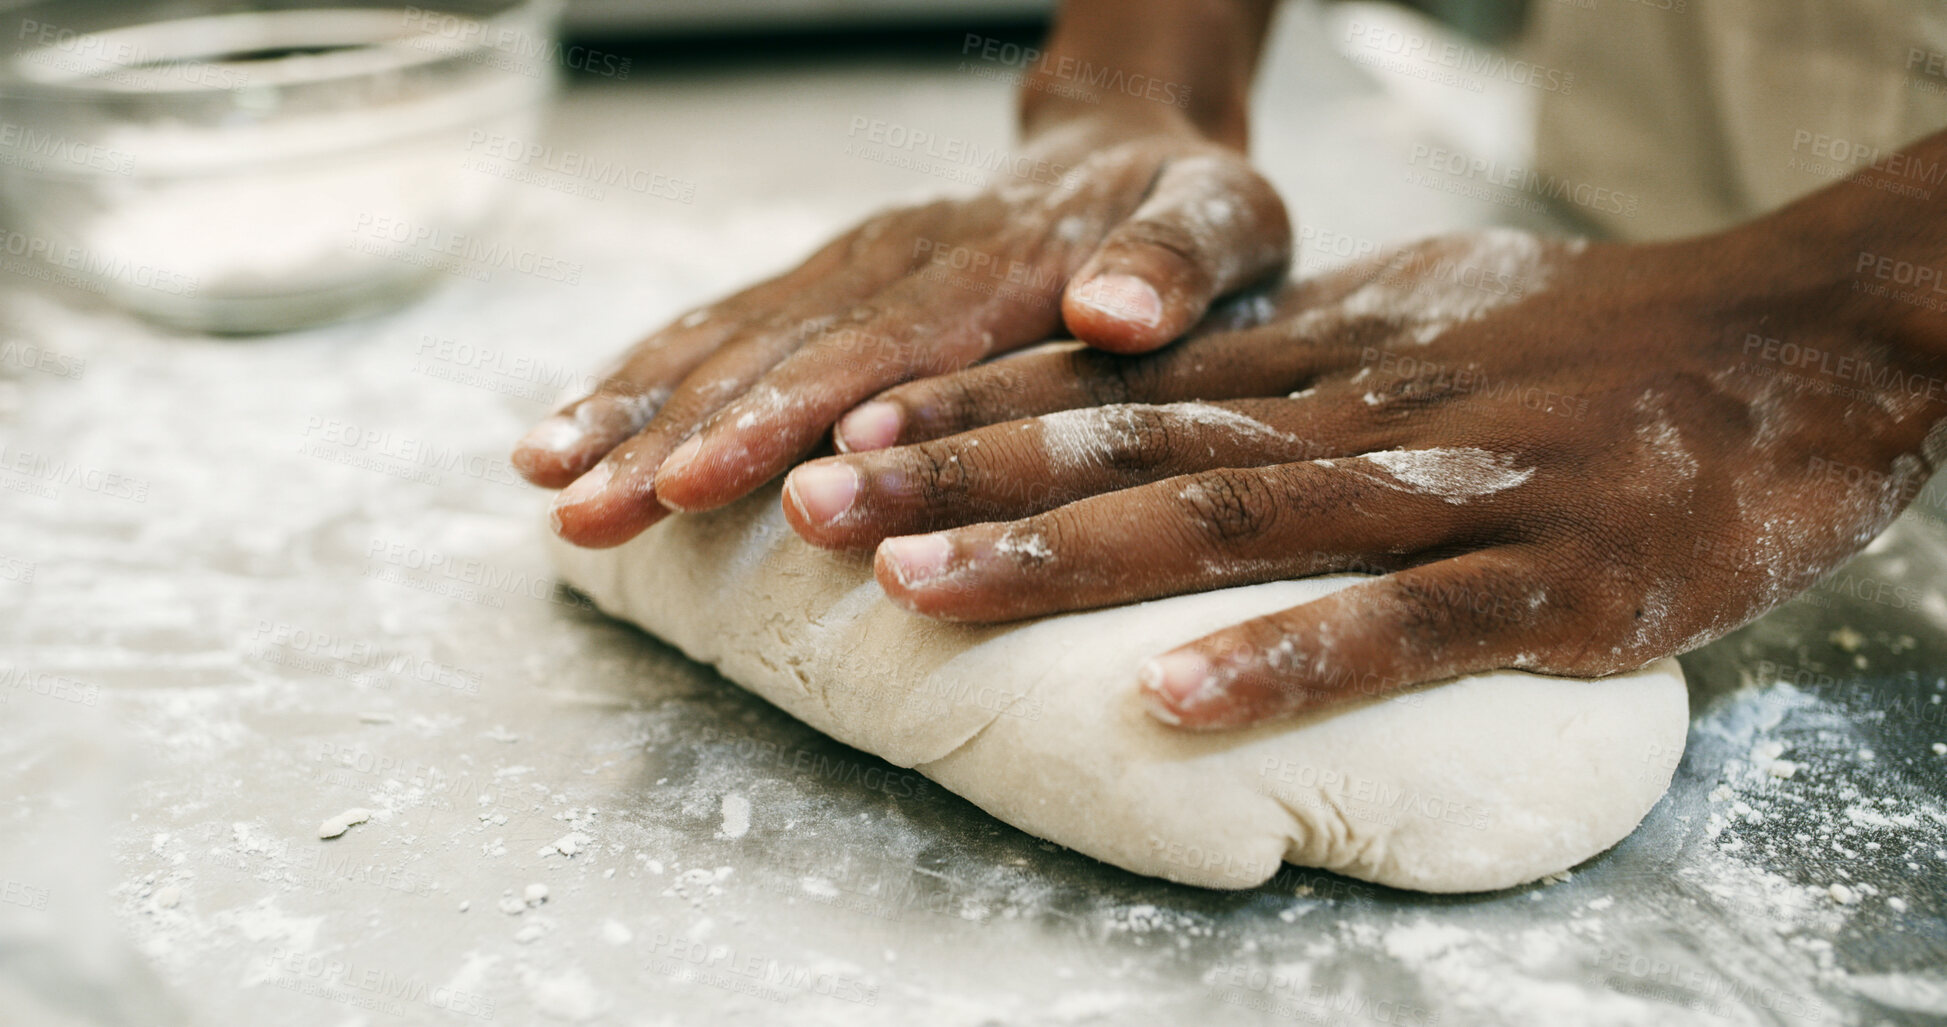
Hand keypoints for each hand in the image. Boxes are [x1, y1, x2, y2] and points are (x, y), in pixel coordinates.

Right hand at [513, 125, 1288, 547]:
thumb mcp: (1227, 224)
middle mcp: (898, 261)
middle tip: (582, 511)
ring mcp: (852, 268)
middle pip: (766, 350)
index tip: (699, 479)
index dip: (779, 417)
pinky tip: (575, 425)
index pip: (870, 349)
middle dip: (668, 435)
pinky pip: (722, 324)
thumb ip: (1174, 264)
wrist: (1131, 148)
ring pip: (722, 335)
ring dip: (630, 406)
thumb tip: (1114, 311)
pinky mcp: (831, 284)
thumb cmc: (1189, 212)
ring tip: (540, 476)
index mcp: (989, 265)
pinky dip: (642, 375)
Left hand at [778, 227, 1946, 728]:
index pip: (1121, 381)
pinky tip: (1169, 702)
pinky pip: (1403, 632)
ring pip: (1228, 520)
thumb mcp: (1427, 320)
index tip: (849, 432)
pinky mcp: (1559, 589)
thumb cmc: (1601, 340)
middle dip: (961, 475)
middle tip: (810, 503)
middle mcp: (1361, 413)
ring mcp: (1456, 499)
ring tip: (915, 583)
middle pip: (1130, 443)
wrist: (1804, 339)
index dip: (976, 408)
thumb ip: (1299, 364)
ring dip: (1060, 557)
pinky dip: (1281, 664)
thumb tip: (1175, 387)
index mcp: (1328, 356)